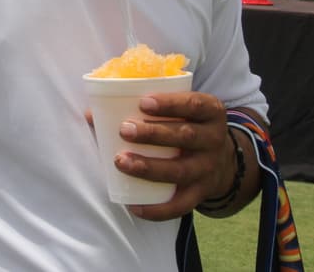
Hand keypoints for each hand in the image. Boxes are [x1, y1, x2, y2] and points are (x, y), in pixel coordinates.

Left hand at [106, 91, 237, 220]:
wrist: (221, 162)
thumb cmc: (186, 125)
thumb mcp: (180, 111)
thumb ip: (143, 108)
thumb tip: (92, 114)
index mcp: (210, 112)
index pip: (194, 104)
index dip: (170, 104)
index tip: (142, 102)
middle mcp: (214, 140)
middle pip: (185, 136)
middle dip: (153, 134)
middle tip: (124, 130)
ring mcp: (208, 169)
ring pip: (180, 170)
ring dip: (149, 167)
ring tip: (121, 161)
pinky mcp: (200, 193)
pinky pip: (180, 205)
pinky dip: (157, 209)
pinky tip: (133, 205)